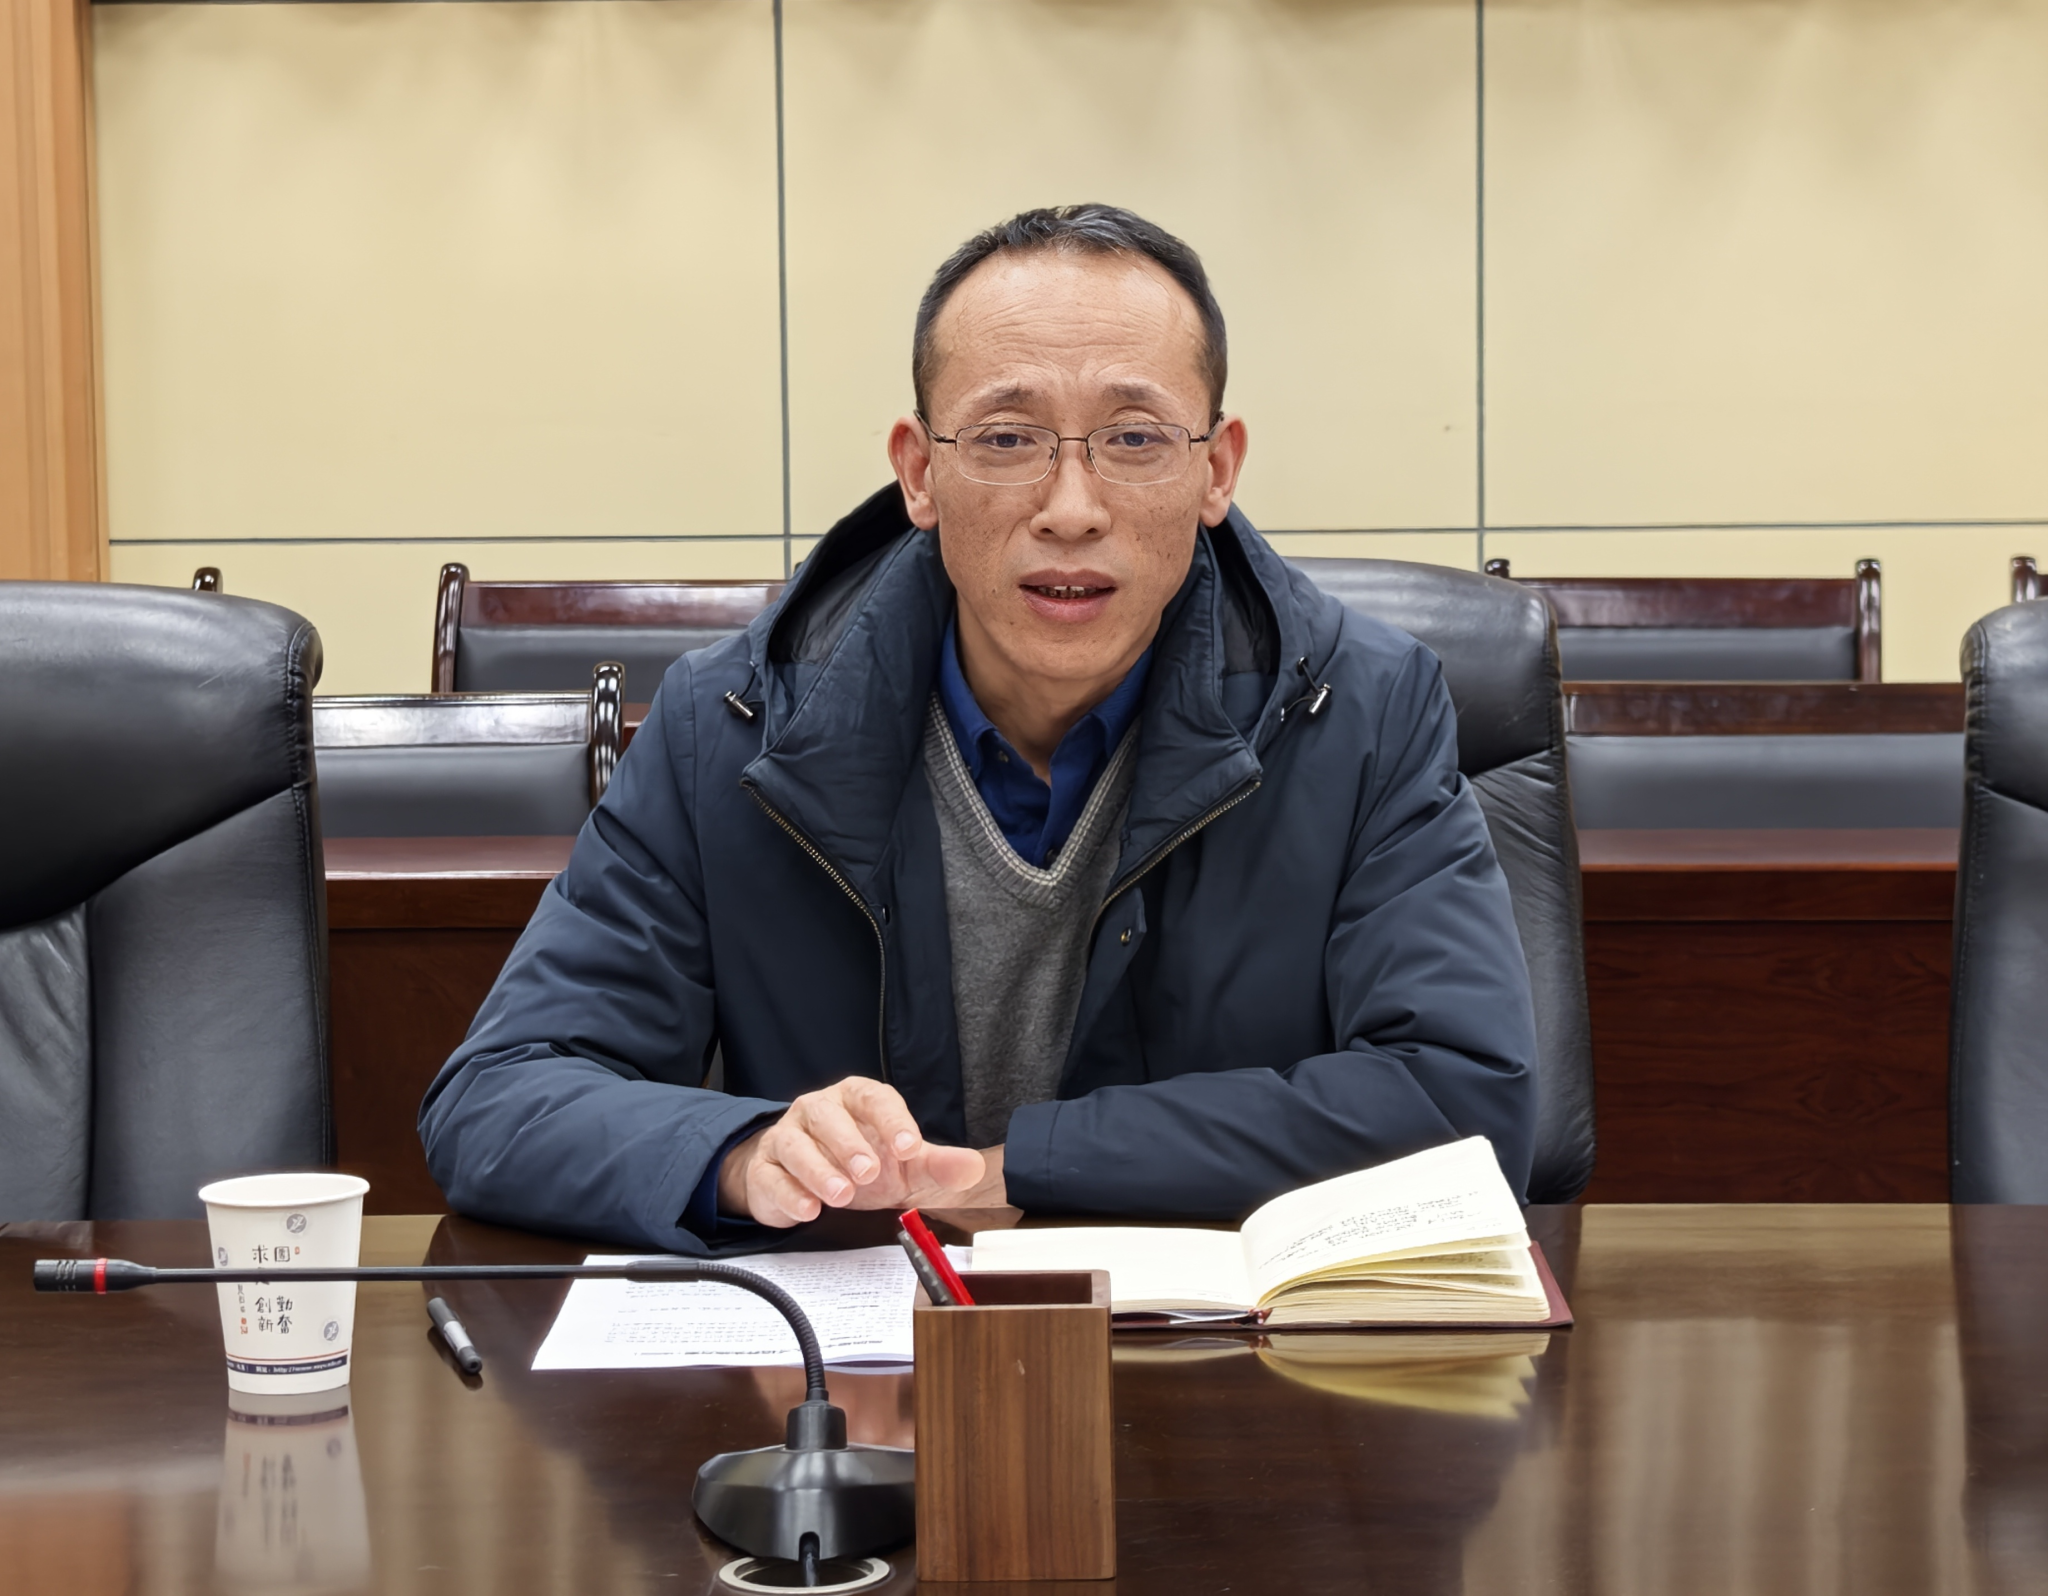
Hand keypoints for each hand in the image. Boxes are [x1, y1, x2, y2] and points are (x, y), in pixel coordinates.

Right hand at [717, 1077, 1005, 1226]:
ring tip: (841, 1195)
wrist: (803, 1181)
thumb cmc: (858, 1162)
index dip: (892, 1120)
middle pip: (827, 1115)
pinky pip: (771, 1175)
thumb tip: (974, 1168)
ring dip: (818, 1169)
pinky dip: (788, 1192)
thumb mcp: (903, 1164)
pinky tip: (809, 1210)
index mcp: (855, 1099)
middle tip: (869, 1173)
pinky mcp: (765, 1168)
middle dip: (849, 1143)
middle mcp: (818, 1110)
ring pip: (794, 1143)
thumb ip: (936, 1164)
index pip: (873, 1098)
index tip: (910, 1147)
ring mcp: (786, 1136)